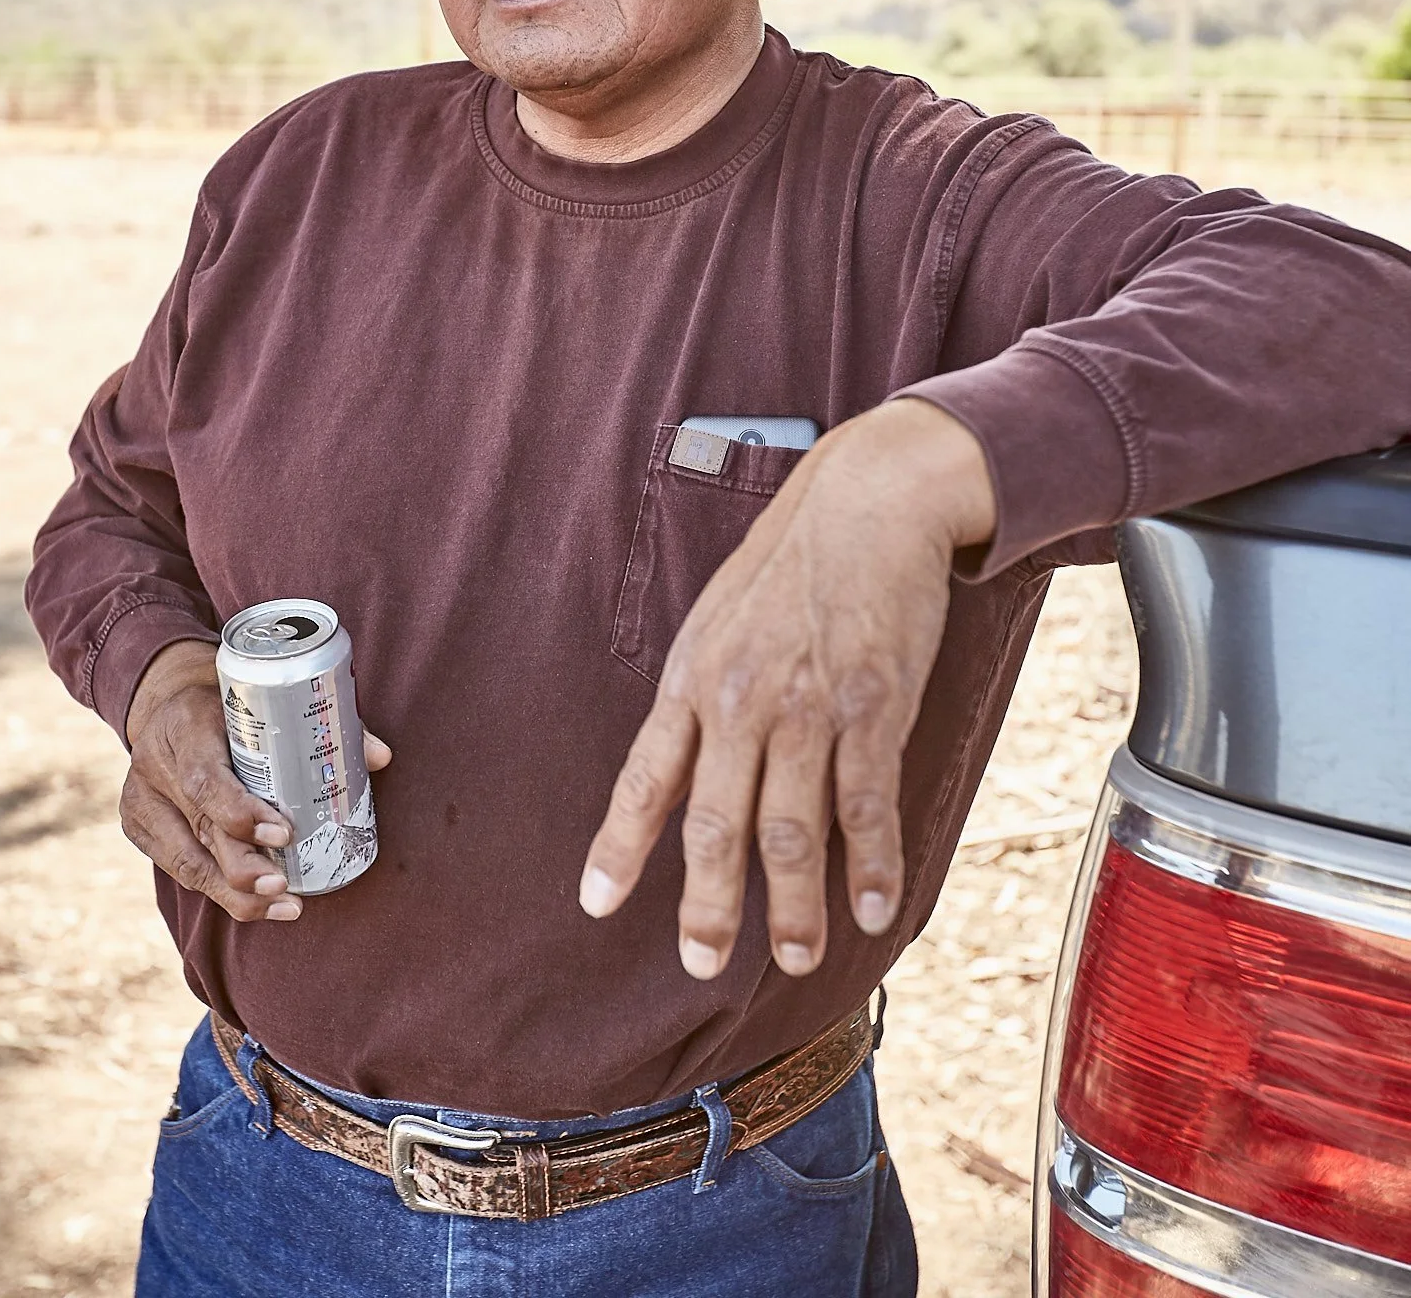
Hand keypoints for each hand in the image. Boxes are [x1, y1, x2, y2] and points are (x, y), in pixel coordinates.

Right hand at [119, 639, 391, 921]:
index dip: (240, 813)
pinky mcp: (139, 829)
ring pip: (186, 862)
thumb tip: (378, 756)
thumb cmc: (227, 700)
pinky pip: (179, 870)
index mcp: (184, 727)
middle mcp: (155, 768)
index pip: (205, 780)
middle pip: (199, 830)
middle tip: (286, 886)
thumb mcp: (260, 696)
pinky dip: (220, 891)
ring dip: (236, 893)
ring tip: (282, 906)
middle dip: (244, 867)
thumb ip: (316, 723)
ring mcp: (141, 803)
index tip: (284, 833)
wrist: (165, 700)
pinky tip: (257, 904)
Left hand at [578, 399, 995, 978]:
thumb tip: (683, 760)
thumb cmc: (790, 561)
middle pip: (715, 825)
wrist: (867, 501)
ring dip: (794, 906)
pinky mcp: (872, 707)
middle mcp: (741, 699)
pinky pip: (866, 804)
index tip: (596, 903)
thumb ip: (701, 693)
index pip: (645, 779)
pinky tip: (871, 908)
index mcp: (693, 678)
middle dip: (708, 906)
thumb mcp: (719, 619)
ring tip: (795, 957)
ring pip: (791, 830)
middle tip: (702, 966)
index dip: (619, 846)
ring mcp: (808, 707)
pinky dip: (870, 865)